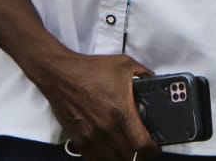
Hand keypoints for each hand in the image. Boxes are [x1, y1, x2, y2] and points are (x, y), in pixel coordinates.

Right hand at [34, 50, 159, 160]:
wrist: (60, 75)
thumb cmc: (89, 70)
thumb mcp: (124, 64)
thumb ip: (144, 74)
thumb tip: (154, 81)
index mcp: (121, 111)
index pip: (141, 144)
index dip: (152, 150)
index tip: (155, 148)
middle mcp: (107, 127)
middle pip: (128, 157)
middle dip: (139, 155)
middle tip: (142, 149)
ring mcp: (92, 136)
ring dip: (122, 158)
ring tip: (126, 151)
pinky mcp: (79, 139)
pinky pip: (93, 159)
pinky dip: (103, 158)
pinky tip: (108, 151)